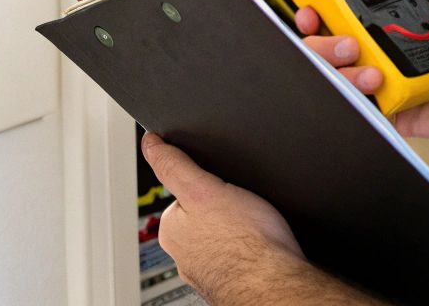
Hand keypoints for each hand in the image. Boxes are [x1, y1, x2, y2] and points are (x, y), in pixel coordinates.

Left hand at [141, 132, 302, 297]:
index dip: (205, 183)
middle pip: (200, 217)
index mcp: (171, 230)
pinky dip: (246, 250)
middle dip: (220, 210)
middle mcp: (183, 254)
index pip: (182, 194)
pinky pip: (236, 256)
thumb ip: (174, 165)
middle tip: (241, 207)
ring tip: (251, 227)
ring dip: (234, 232)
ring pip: (219, 237)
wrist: (277, 283)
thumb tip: (150, 144)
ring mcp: (207, 270)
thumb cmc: (247, 243)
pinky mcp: (230, 280)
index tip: (221, 185)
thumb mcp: (203, 188)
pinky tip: (258, 246)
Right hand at [297, 0, 428, 147]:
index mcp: (401, 22)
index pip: (350, 12)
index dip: (323, 5)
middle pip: (335, 43)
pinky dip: (357, 97)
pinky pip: (367, 109)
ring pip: (343, 76)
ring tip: (367, 63)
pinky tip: (370, 84)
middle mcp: (391, 51)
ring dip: (339, 65)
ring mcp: (393, 82)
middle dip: (319, 36)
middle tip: (333, 31)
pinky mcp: (401, 112)